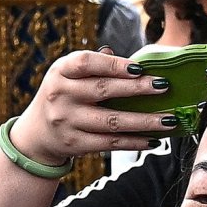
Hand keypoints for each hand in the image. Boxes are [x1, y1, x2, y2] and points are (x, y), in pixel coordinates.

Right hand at [10, 49, 161, 164]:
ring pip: (112, 121)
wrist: (36, 133)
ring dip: (144, 121)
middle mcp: (60, 94)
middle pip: (103, 90)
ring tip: (169, 119)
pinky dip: (134, 142)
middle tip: (164, 87)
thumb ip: (96, 64)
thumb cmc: (64, 96)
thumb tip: (134, 63)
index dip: (114, 64)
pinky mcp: (75, 143)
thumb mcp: (69, 75)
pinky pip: (110, 143)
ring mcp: (67, 121)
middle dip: (137, 89)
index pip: (87, 63)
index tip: (140, 67)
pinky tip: (154, 139)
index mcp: (60, 71)